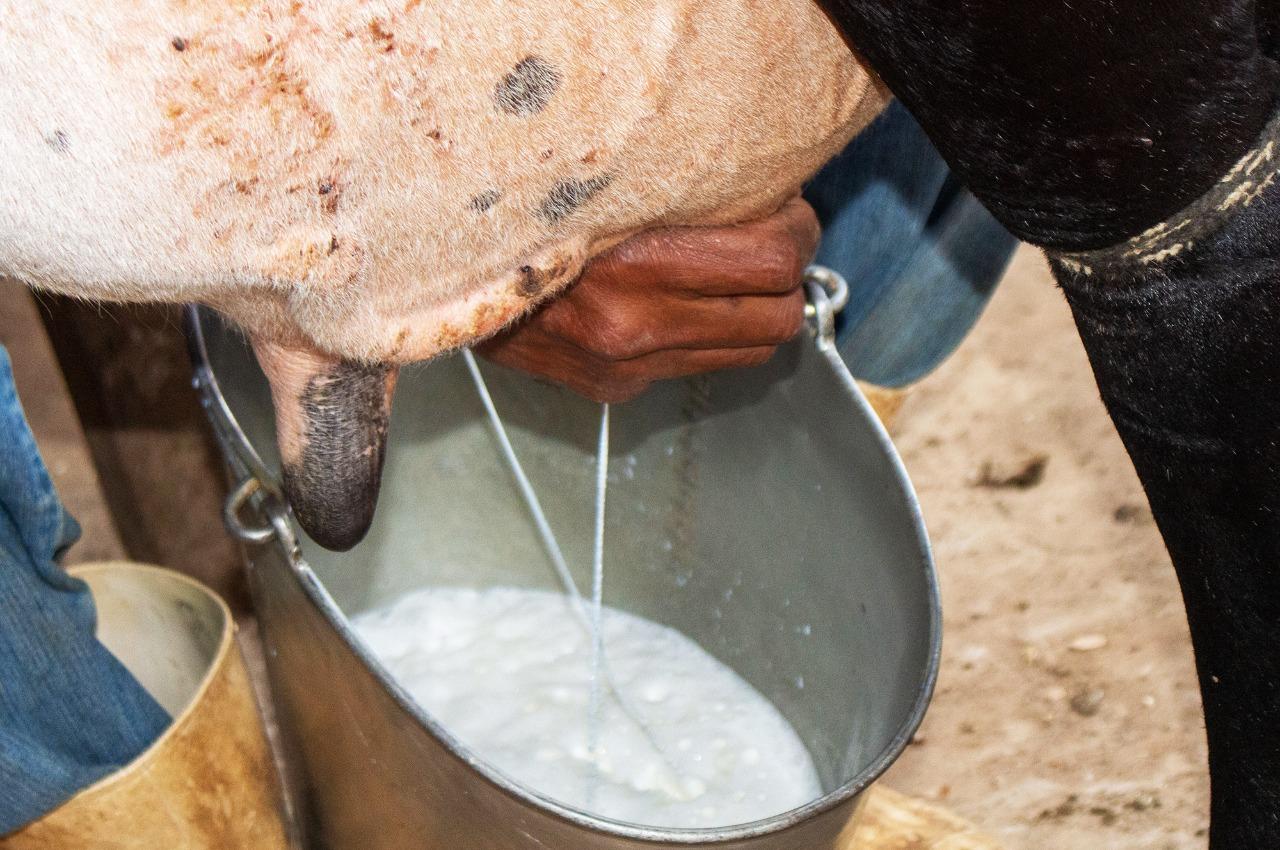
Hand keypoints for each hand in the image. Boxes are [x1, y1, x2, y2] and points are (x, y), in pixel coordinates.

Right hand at [478, 196, 820, 401]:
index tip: (787, 214)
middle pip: (775, 317)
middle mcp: (632, 326)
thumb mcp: (600, 181)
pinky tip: (684, 304)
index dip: (795, 233)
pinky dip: (708, 335)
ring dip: (756, 311)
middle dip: (788, 279)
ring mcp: (624, 366)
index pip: (770, 260)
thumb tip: (761, 191)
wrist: (439, 275)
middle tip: (774, 245)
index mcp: (633, 262)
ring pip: (747, 352)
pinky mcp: (613, 388)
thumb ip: (678, 189)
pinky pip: (697, 365)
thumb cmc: (522, 214)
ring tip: (736, 275)